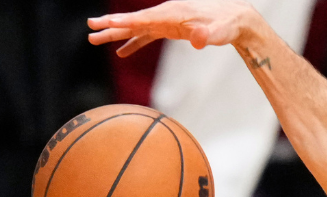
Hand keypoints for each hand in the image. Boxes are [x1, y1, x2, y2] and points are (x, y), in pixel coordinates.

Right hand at [88, 0, 258, 57]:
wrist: (236, 19)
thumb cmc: (227, 25)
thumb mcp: (218, 32)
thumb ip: (205, 35)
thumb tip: (196, 39)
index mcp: (173, 13)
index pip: (144, 18)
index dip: (125, 21)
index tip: (106, 23)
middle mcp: (166, 14)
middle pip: (134, 20)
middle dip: (112, 24)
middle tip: (90, 27)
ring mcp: (167, 21)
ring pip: (137, 28)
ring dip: (117, 33)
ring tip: (94, 39)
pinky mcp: (170, 28)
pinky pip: (147, 35)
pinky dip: (134, 42)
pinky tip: (121, 52)